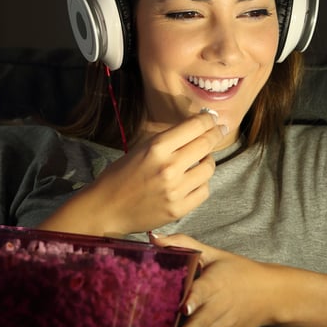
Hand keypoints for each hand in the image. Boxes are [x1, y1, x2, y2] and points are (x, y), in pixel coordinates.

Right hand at [44, 111, 226, 235]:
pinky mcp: (179, 209)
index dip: (208, 119)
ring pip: (209, 168)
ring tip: (199, 161)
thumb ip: (169, 140)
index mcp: (157, 148)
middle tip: (219, 131)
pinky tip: (192, 182)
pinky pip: (204, 191)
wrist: (106, 208)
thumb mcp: (142, 148)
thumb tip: (196, 128)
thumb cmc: (121, 175)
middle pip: (206, 144)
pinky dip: (201, 183)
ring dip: (207, 161)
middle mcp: (169, 167)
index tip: (213, 118)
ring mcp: (175, 190)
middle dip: (215, 134)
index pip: (195, 126)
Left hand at [151, 233, 280, 326]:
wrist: (271, 294)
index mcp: (217, 282)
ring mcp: (225, 324)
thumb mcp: (214, 253)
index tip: (184, 308)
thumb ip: (183, 243)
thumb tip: (153, 239)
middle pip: (201, 323)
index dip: (195, 299)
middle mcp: (221, 305)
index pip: (205, 290)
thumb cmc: (238, 271)